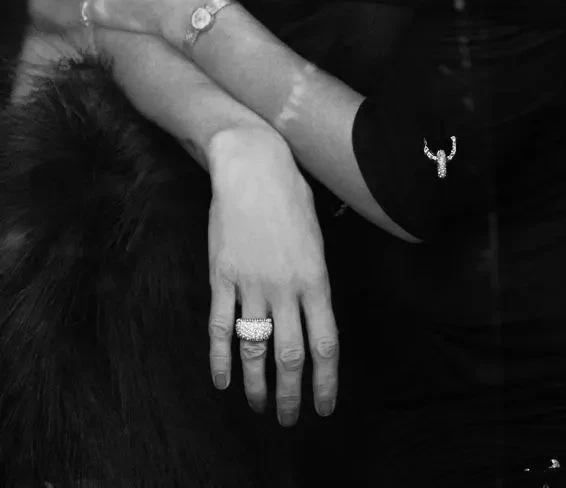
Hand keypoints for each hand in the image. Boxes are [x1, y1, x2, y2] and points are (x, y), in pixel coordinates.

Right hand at [207, 129, 338, 425]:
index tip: (325, 405)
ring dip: (258, 384)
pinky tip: (223, 381)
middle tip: (288, 418)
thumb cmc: (290, 195)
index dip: (326, 380)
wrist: (253, 167)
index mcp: (316, 278)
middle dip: (291, 393)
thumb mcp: (316, 235)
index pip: (325, 342)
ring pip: (255, 348)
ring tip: (260, 406)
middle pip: (291, 355)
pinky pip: (220, 328)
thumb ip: (315, 276)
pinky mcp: (222, 278)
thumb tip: (314, 309)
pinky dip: (220, 359)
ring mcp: (252, 284)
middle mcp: (286, 288)